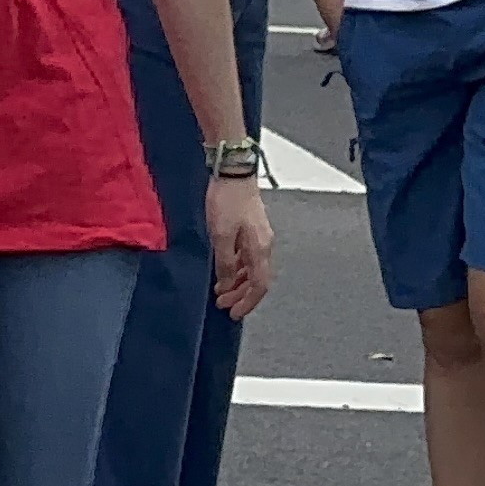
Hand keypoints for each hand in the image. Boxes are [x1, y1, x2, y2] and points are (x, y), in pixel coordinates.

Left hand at [206, 174, 274, 316]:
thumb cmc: (228, 200)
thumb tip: (226, 284)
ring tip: (220, 291)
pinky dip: (236, 268)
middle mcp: (263, 245)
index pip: (259, 286)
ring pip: (251, 269)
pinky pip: (246, 257)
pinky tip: (224, 270)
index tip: (234, 313)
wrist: (233, 172)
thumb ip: (224, 263)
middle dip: (240, 295)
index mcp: (259, 249)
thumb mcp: (221, 235)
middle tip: (223, 304)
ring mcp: (258, 237)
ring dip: (237, 282)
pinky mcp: (251, 229)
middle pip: (256, 280)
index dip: (248, 303)